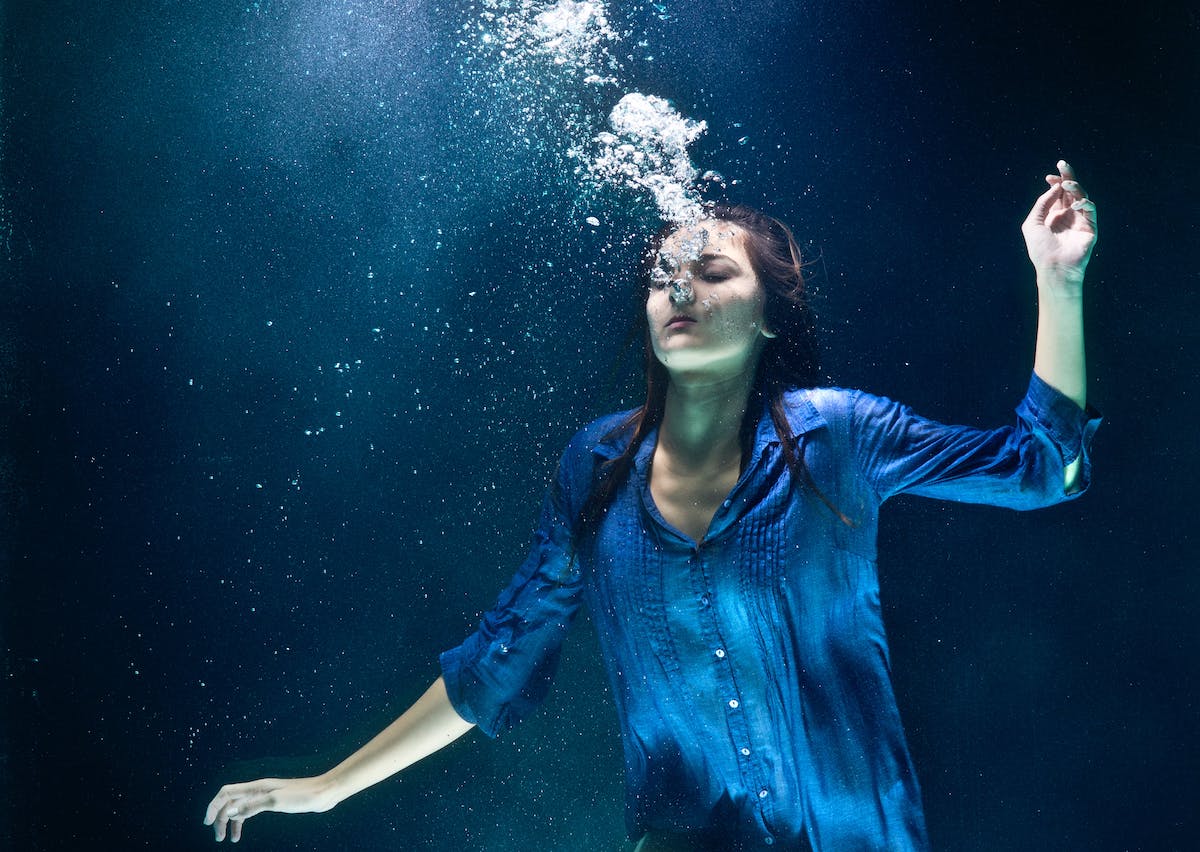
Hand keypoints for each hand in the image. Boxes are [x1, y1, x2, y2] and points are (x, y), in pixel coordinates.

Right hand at [204, 775, 335, 842]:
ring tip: (228, 839)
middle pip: (230, 801)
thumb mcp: (276, 802)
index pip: (226, 793)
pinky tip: (240, 833)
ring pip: (239, 807)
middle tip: (218, 838)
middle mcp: (258, 790)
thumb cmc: (303, 795)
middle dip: (220, 818)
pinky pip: (250, 811)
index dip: (214, 805)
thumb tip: (229, 811)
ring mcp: (265, 796)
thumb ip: (252, 806)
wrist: (323, 793)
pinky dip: (242, 821)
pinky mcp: (272, 802)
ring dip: (230, 822)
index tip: (207, 822)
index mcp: (257, 787)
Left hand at [1021, 159, 1097, 293]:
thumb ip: (1042, 204)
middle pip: (1070, 191)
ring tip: (1065, 183)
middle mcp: (1067, 215)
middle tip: (1063, 164)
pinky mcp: (1091, 227)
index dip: (1055, 182)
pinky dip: (1085, 203)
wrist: (1054, 267)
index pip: (1057, 193)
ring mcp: (1080, 220)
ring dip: (1074, 187)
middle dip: (1067, 176)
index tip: (1049, 177)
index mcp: (1053, 215)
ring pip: (1081, 196)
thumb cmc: (1040, 249)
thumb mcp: (1032, 223)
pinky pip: (1091, 209)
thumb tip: (1054, 187)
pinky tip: (1076, 204)